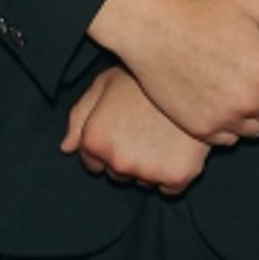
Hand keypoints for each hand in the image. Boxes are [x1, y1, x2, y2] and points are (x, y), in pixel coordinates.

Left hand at [61, 66, 210, 194]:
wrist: (191, 71)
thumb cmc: (143, 75)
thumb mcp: (104, 83)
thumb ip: (80, 116)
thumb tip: (67, 148)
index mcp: (95, 139)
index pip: (92, 164)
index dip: (107, 146)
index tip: (122, 130)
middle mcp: (117, 160)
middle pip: (117, 175)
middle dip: (127, 157)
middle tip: (144, 128)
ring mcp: (148, 171)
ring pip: (144, 182)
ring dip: (149, 165)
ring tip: (162, 133)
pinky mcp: (177, 176)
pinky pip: (169, 188)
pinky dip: (172, 172)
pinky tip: (177, 146)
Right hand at [88, 0, 258, 143]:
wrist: (152, 26)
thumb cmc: (203, 10)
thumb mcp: (256, 1)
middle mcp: (250, 102)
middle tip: (249, 76)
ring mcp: (224, 119)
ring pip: (254, 131)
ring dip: (249, 114)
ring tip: (230, 86)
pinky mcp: (200, 129)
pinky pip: (227, 140)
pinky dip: (226, 124)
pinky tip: (213, 99)